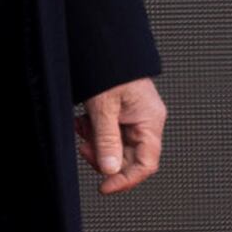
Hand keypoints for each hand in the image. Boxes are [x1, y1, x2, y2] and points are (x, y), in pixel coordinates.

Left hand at [77, 77, 165, 195]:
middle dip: (104, 158)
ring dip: (96, 144)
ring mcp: (135, 118)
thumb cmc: (111, 70)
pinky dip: (94, 132)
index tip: (104, 186)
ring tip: (82, 128)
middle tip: (85, 149)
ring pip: (116, 147)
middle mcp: (146, 122)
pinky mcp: (122, 113)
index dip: (125, 180)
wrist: (105, 45)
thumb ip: (107, 141)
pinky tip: (83, 121)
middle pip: (128, 158)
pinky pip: (110, 134)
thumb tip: (109, 170)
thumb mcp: (104, 108)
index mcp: (150, 121)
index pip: (146, 164)